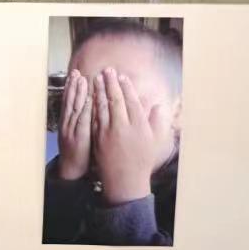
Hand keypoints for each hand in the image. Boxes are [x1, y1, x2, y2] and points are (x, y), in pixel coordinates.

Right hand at [56, 68, 92, 179]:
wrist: (72, 170)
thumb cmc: (79, 152)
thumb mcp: (78, 133)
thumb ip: (82, 120)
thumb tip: (89, 104)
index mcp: (68, 122)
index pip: (69, 101)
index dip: (71, 87)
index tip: (75, 74)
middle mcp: (68, 124)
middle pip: (70, 101)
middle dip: (73, 86)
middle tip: (76, 71)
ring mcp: (72, 130)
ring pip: (74, 108)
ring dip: (77, 93)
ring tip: (81, 79)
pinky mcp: (79, 138)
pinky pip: (82, 122)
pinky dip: (84, 110)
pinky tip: (87, 100)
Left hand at [92, 68, 173, 204]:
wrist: (125, 179)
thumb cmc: (142, 159)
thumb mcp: (155, 140)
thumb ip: (157, 121)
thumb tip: (159, 105)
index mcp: (139, 126)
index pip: (131, 101)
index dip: (126, 87)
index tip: (122, 76)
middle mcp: (124, 127)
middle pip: (116, 100)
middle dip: (111, 83)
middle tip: (107, 70)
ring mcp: (109, 132)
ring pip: (103, 106)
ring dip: (99, 91)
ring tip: (96, 78)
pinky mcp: (98, 137)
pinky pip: (95, 117)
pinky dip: (92, 105)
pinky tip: (90, 96)